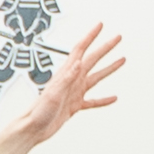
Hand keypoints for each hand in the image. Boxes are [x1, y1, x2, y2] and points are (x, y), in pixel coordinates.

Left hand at [0, 24, 127, 153]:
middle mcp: (72, 80)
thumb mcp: (53, 93)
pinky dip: (104, 99)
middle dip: (105, 47)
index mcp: (66, 74)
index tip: (99, 25)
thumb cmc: (38, 111)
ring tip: (121, 60)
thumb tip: (78, 62)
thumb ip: (66, 77)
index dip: (90, 36)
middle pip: (92, 59)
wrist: (33, 128)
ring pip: (96, 77)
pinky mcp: (74, 105)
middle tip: (117, 38)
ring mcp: (74, 92)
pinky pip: (93, 100)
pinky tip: (113, 98)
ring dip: (109, 68)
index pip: (80, 49)